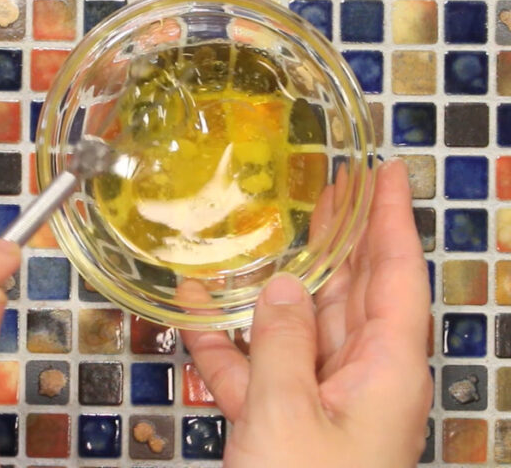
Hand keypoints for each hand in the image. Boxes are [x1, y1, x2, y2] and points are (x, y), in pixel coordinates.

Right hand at [181, 158, 431, 467]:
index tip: (387, 172)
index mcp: (385, 371)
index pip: (396, 275)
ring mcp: (316, 398)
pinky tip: (196, 308)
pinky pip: (255, 367)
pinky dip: (227, 340)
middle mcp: (359, 377)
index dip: (391, 218)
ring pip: (300, 324)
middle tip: (333, 187)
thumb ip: (283, 344)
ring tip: (270, 231)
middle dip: (344, 236)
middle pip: (354, 289)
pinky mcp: (278, 419)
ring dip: (280, 281)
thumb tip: (281, 286)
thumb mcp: (289, 420)